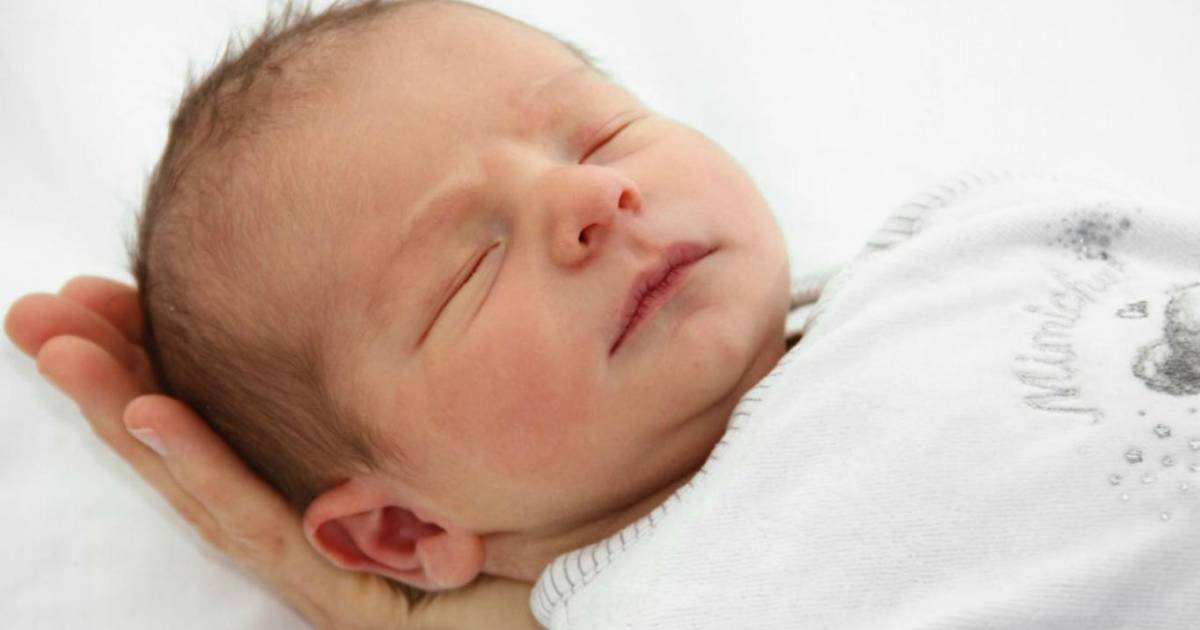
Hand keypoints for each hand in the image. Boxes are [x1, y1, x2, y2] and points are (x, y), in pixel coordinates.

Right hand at [5, 276, 536, 629]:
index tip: (111, 300)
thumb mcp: (480, 427)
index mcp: (341, 494)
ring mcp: (333, 577)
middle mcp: (323, 535)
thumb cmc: (566, 515)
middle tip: (42, 311)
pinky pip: (268, 532)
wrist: (613, 601)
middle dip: (114, 379)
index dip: (163, 363)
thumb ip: (423, 394)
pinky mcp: (358, 610)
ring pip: (208, 488)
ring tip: (62, 346)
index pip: (231, 426)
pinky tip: (148, 414)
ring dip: (128, 413)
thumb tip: (401, 300)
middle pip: (199, 453)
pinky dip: (204, 471)